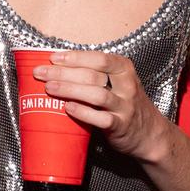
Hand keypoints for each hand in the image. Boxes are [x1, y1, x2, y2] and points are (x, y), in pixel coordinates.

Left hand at [33, 49, 164, 161]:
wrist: (149, 133)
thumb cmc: (125, 103)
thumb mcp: (117, 82)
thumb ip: (95, 74)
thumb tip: (58, 66)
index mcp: (124, 69)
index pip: (98, 58)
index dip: (74, 57)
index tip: (53, 58)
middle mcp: (126, 85)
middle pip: (92, 75)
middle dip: (63, 73)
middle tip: (40, 73)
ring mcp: (125, 106)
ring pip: (96, 95)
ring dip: (69, 90)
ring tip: (49, 88)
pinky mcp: (121, 126)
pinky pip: (101, 118)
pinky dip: (82, 112)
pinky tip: (67, 108)